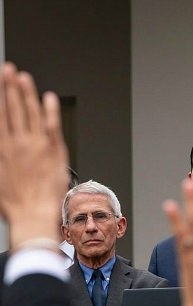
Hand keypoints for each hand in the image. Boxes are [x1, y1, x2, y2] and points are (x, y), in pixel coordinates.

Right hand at [0, 63, 67, 246]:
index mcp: (2, 148)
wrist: (33, 216)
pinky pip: (53, 127)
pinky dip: (50, 111)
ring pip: (31, 113)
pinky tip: (49, 98)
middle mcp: (18, 144)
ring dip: (28, 93)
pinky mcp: (55, 153)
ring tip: (24, 77)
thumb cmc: (15, 204)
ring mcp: (37, 147)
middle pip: (13, 108)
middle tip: (8, 69)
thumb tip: (0, 142)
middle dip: (10, 86)